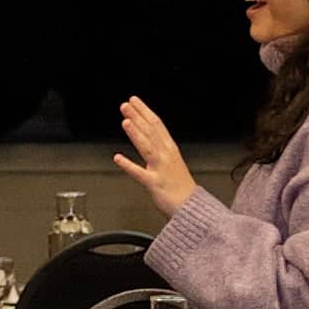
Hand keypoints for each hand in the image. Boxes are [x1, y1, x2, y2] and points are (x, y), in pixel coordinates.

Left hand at [110, 96, 199, 212]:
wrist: (191, 207)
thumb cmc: (180, 187)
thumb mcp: (172, 162)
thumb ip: (160, 149)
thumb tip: (149, 136)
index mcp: (170, 149)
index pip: (157, 125)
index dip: (145, 111)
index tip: (134, 101)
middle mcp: (166, 156)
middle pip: (151, 132)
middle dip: (138, 117)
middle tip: (125, 105)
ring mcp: (160, 169)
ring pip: (147, 147)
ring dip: (136, 134)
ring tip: (126, 121)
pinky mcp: (154, 184)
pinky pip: (140, 173)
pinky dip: (129, 165)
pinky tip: (118, 158)